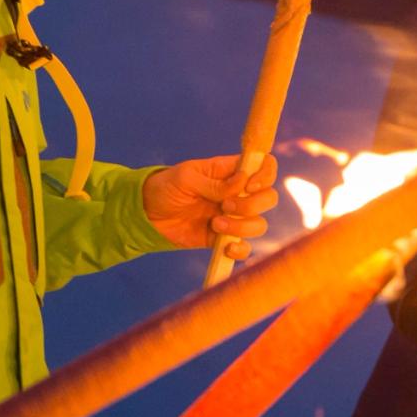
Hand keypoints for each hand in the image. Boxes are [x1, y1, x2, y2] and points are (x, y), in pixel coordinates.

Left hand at [143, 153, 278, 260]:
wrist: (147, 215)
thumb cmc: (165, 187)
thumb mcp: (185, 178)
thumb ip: (214, 182)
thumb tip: (242, 181)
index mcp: (230, 172)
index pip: (264, 166)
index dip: (266, 175)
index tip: (250, 184)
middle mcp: (237, 194)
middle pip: (269, 198)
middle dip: (252, 204)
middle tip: (225, 206)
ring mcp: (232, 217)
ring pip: (259, 224)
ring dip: (242, 226)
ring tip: (215, 224)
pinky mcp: (223, 238)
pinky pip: (245, 247)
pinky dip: (240, 250)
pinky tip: (225, 247)